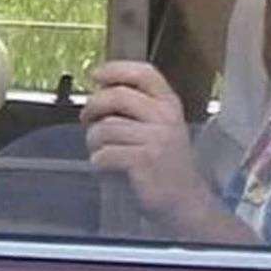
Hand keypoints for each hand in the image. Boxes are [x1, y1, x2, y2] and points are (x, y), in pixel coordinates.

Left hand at [81, 60, 217, 234]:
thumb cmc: (165, 162)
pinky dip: (97, 160)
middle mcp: (165, 117)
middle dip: (93, 106)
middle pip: (118, 95)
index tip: (96, 75)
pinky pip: (106, 152)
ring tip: (97, 148)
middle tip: (86, 118)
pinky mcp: (144, 162)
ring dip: (92, 139)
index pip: (143, 72)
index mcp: (169, 103)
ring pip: (106, 127)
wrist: (184, 201)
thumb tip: (101, 89)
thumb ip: (140, 105)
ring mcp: (155, 139)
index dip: (116, 69)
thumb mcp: (163, 125)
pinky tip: (103, 165)